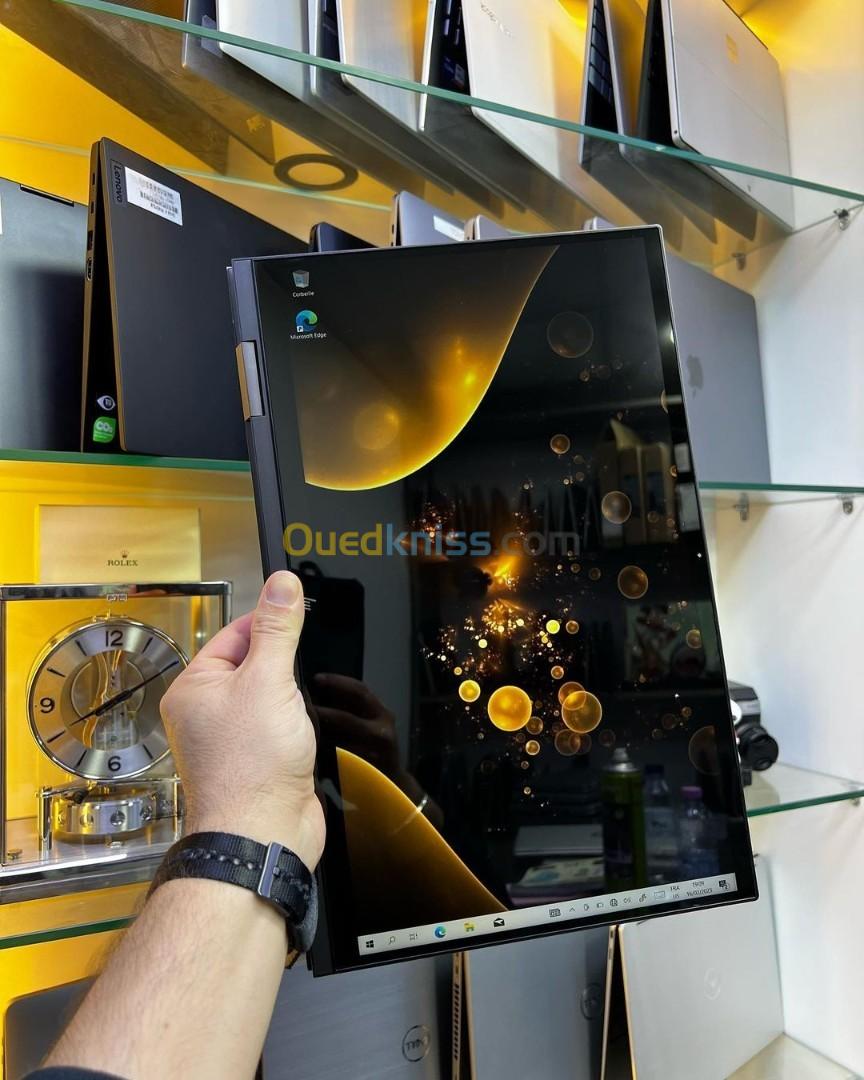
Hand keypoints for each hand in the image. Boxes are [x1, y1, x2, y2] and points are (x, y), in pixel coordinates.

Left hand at [160, 572, 324, 872]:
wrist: (264, 835)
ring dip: (294, 696)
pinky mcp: (258, 760)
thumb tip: (282, 584)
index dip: (269, 622)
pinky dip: (299, 722)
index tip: (300, 610)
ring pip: (271, 696)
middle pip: (254, 663)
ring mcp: (232, 738)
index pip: (234, 633)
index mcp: (195, 687)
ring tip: (304, 703)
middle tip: (306, 664)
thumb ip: (277, 630)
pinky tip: (310, 727)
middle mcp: (207, 712)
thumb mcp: (269, 681)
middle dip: (285, 663)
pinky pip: (281, 725)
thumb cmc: (252, 769)